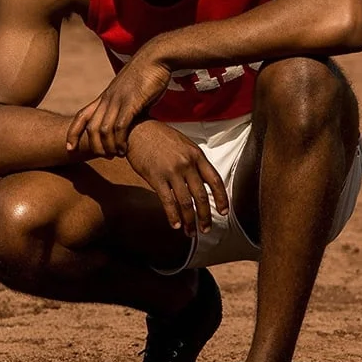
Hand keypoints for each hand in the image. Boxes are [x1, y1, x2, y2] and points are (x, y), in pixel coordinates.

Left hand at [65, 51, 172, 158]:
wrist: (156, 58)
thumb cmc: (147, 76)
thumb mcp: (131, 93)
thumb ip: (127, 108)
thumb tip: (130, 122)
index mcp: (105, 97)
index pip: (81, 116)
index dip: (73, 133)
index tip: (69, 148)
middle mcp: (108, 99)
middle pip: (90, 127)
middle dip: (94, 146)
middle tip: (105, 157)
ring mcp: (119, 100)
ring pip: (103, 130)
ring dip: (108, 147)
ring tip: (116, 155)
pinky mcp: (132, 102)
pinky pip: (120, 126)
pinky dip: (120, 141)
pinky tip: (125, 149)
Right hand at [125, 120, 228, 236]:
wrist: (137, 130)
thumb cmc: (160, 137)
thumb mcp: (184, 144)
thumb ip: (194, 162)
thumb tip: (202, 182)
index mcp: (197, 155)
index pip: (215, 180)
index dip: (221, 199)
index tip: (223, 212)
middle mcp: (187, 164)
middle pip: (201, 196)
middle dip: (205, 216)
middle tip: (206, 229)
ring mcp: (172, 171)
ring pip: (186, 202)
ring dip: (189, 221)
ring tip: (190, 232)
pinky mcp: (156, 178)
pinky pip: (168, 201)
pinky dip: (173, 216)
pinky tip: (175, 225)